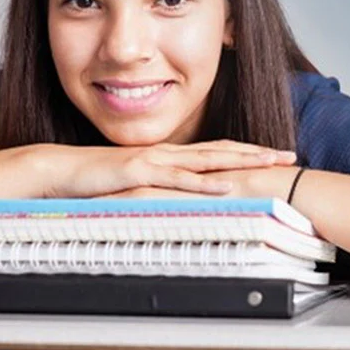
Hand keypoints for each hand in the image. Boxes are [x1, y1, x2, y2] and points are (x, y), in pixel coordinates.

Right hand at [44, 140, 297, 197]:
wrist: (60, 172)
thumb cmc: (98, 180)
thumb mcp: (139, 183)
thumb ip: (164, 187)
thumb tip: (187, 199)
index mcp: (172, 156)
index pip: (219, 151)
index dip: (249, 153)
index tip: (277, 156)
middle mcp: (169, 153)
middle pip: (223, 151)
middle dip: (258, 153)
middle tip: (290, 157)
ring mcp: (156, 160)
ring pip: (208, 160)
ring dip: (241, 162)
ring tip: (270, 165)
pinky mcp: (140, 171)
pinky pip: (177, 178)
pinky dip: (203, 182)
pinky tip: (225, 185)